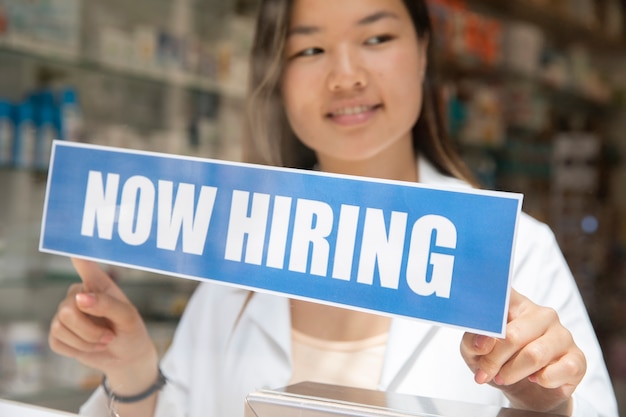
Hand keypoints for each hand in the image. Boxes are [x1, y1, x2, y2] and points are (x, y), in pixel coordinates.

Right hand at [49, 258, 158, 394]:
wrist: (126, 357)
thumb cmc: (131, 331)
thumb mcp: (128, 318)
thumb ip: (107, 305)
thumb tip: (80, 298)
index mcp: (99, 284)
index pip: (84, 263)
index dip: (74, 254)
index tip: (69, 247)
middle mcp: (78, 293)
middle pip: (68, 308)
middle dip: (90, 330)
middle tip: (109, 335)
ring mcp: (65, 313)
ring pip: (60, 326)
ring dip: (86, 341)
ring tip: (103, 340)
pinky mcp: (58, 332)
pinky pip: (57, 341)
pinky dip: (77, 349)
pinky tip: (91, 346)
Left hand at [460, 289, 585, 414]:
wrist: (527, 390)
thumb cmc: (499, 361)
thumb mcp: (475, 350)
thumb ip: (474, 340)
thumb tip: (483, 343)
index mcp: (516, 304)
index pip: (503, 293)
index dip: (488, 305)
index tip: (478, 318)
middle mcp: (542, 314)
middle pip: (514, 335)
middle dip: (494, 360)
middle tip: (484, 372)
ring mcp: (562, 334)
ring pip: (534, 355)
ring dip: (512, 372)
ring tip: (503, 378)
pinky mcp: (577, 358)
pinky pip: (556, 372)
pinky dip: (541, 381)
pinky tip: (535, 379)